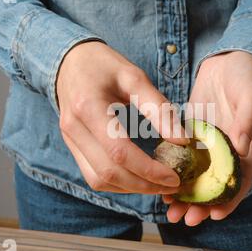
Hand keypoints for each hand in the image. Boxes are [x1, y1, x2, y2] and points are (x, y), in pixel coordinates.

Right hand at [57, 41, 187, 193]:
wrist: (70, 62)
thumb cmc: (104, 65)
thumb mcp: (134, 77)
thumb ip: (158, 109)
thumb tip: (182, 140)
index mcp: (88, 107)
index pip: (119, 151)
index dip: (149, 170)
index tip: (175, 176)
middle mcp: (74, 128)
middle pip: (108, 173)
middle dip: (144, 185)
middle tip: (173, 185)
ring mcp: (69, 140)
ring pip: (99, 181)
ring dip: (131, 188)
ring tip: (159, 184)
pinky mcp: (72, 147)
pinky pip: (93, 176)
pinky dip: (118, 183)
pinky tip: (139, 178)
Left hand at [163, 51, 251, 224]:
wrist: (228, 60)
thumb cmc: (247, 76)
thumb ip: (248, 118)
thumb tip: (242, 146)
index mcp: (248, 147)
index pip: (240, 180)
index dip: (228, 200)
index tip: (214, 214)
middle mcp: (228, 151)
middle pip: (215, 185)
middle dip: (201, 203)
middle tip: (184, 218)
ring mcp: (209, 145)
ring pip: (197, 176)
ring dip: (184, 193)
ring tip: (169, 209)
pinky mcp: (192, 135)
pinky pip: (183, 158)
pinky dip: (174, 171)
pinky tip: (160, 181)